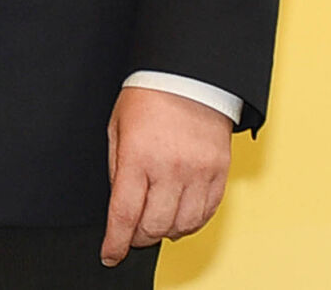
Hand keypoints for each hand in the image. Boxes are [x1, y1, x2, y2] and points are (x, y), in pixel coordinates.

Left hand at [102, 86, 231, 264]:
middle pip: (154, 226)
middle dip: (139, 238)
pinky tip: (179, 217)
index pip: (124, 214)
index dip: (116, 242)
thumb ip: (118, 169)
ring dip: (166, 232)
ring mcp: (198, 173)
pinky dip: (191, 223)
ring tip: (156, 224)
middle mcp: (169, 169)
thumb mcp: (117, 128)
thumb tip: (119, 205)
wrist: (189, 76)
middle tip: (132, 236)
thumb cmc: (148, 97)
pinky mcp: (219, 173)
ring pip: (182, 226)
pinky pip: (206, 213)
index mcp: (138, 156)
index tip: (110, 255)